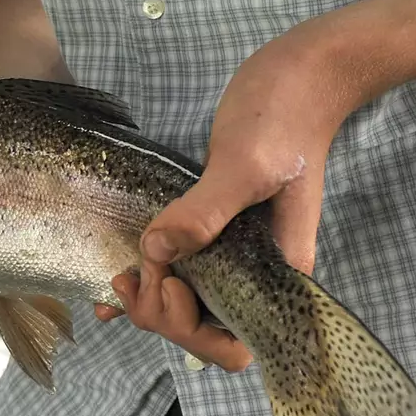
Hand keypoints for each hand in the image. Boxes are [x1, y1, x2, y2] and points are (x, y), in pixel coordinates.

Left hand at [96, 20, 362, 372]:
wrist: (300, 72)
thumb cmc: (286, 115)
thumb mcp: (244, 164)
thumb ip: (205, 211)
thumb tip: (157, 253)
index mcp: (277, 272)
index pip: (235, 343)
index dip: (193, 329)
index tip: (168, 283)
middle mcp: (255, 272)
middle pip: (204, 331)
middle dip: (161, 315)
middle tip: (131, 273)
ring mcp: (233, 251)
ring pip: (187, 304)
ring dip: (148, 303)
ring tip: (119, 276)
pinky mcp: (213, 227)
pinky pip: (179, 268)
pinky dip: (147, 282)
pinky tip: (114, 281)